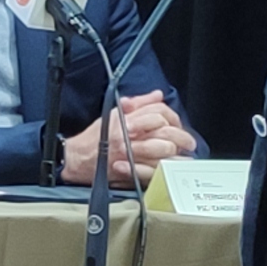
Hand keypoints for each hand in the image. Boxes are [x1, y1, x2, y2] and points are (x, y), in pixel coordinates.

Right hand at [62, 96, 191, 181]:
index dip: (171, 117)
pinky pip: (153, 169)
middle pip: (164, 132)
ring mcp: (129, 154)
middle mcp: (129, 135)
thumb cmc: (95, 137)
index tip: (176, 123)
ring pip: (161, 150)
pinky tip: (174, 167)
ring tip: (184, 155)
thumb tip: (157, 95)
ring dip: (176, 153)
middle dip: (181, 136)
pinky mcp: (129, 170)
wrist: (78, 158)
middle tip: (189, 142)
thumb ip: (138, 104)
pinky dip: (166, 168)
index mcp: (127, 119)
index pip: (157, 112)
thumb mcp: (114, 113)